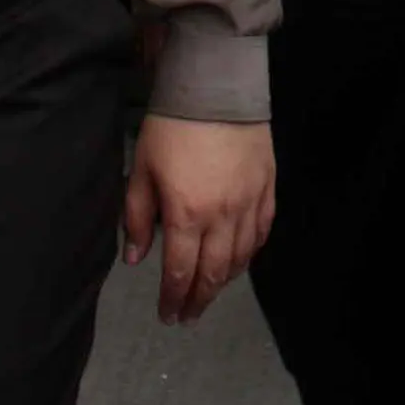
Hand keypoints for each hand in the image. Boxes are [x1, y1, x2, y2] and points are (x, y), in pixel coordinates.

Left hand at [120, 116, 273, 324]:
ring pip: (241, 258)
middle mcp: (223, 217)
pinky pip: (262, 232)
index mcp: (187, 214)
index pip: (181, 272)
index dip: (173, 298)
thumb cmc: (171, 128)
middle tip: (188, 316)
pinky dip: (251, 253)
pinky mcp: (268, 189)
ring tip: (210, 291)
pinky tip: (240, 259)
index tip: (167, 315)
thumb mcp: (142, 171)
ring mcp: (250, 204)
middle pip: (214, 274)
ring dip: (224, 281)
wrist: (216, 88)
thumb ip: (139, 218)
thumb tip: (137, 258)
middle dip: (199, 300)